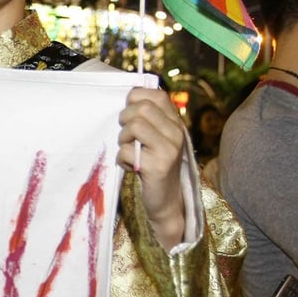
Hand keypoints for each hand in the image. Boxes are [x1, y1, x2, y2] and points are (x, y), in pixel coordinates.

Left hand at [117, 86, 186, 248]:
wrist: (166, 201)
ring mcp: (169, 149)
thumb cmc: (154, 165)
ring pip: (134, 126)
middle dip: (125, 119)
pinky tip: (130, 167)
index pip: (157, 95)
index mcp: (176, 123)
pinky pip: (126, 151)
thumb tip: (127, 95)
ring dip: (122, 139)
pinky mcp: (158, 166)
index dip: (136, 99)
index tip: (130, 114)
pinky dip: (121, 159)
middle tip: (126, 135)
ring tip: (129, 150)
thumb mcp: (156, 138)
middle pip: (142, 108)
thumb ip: (149, 118)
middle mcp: (176, 133)